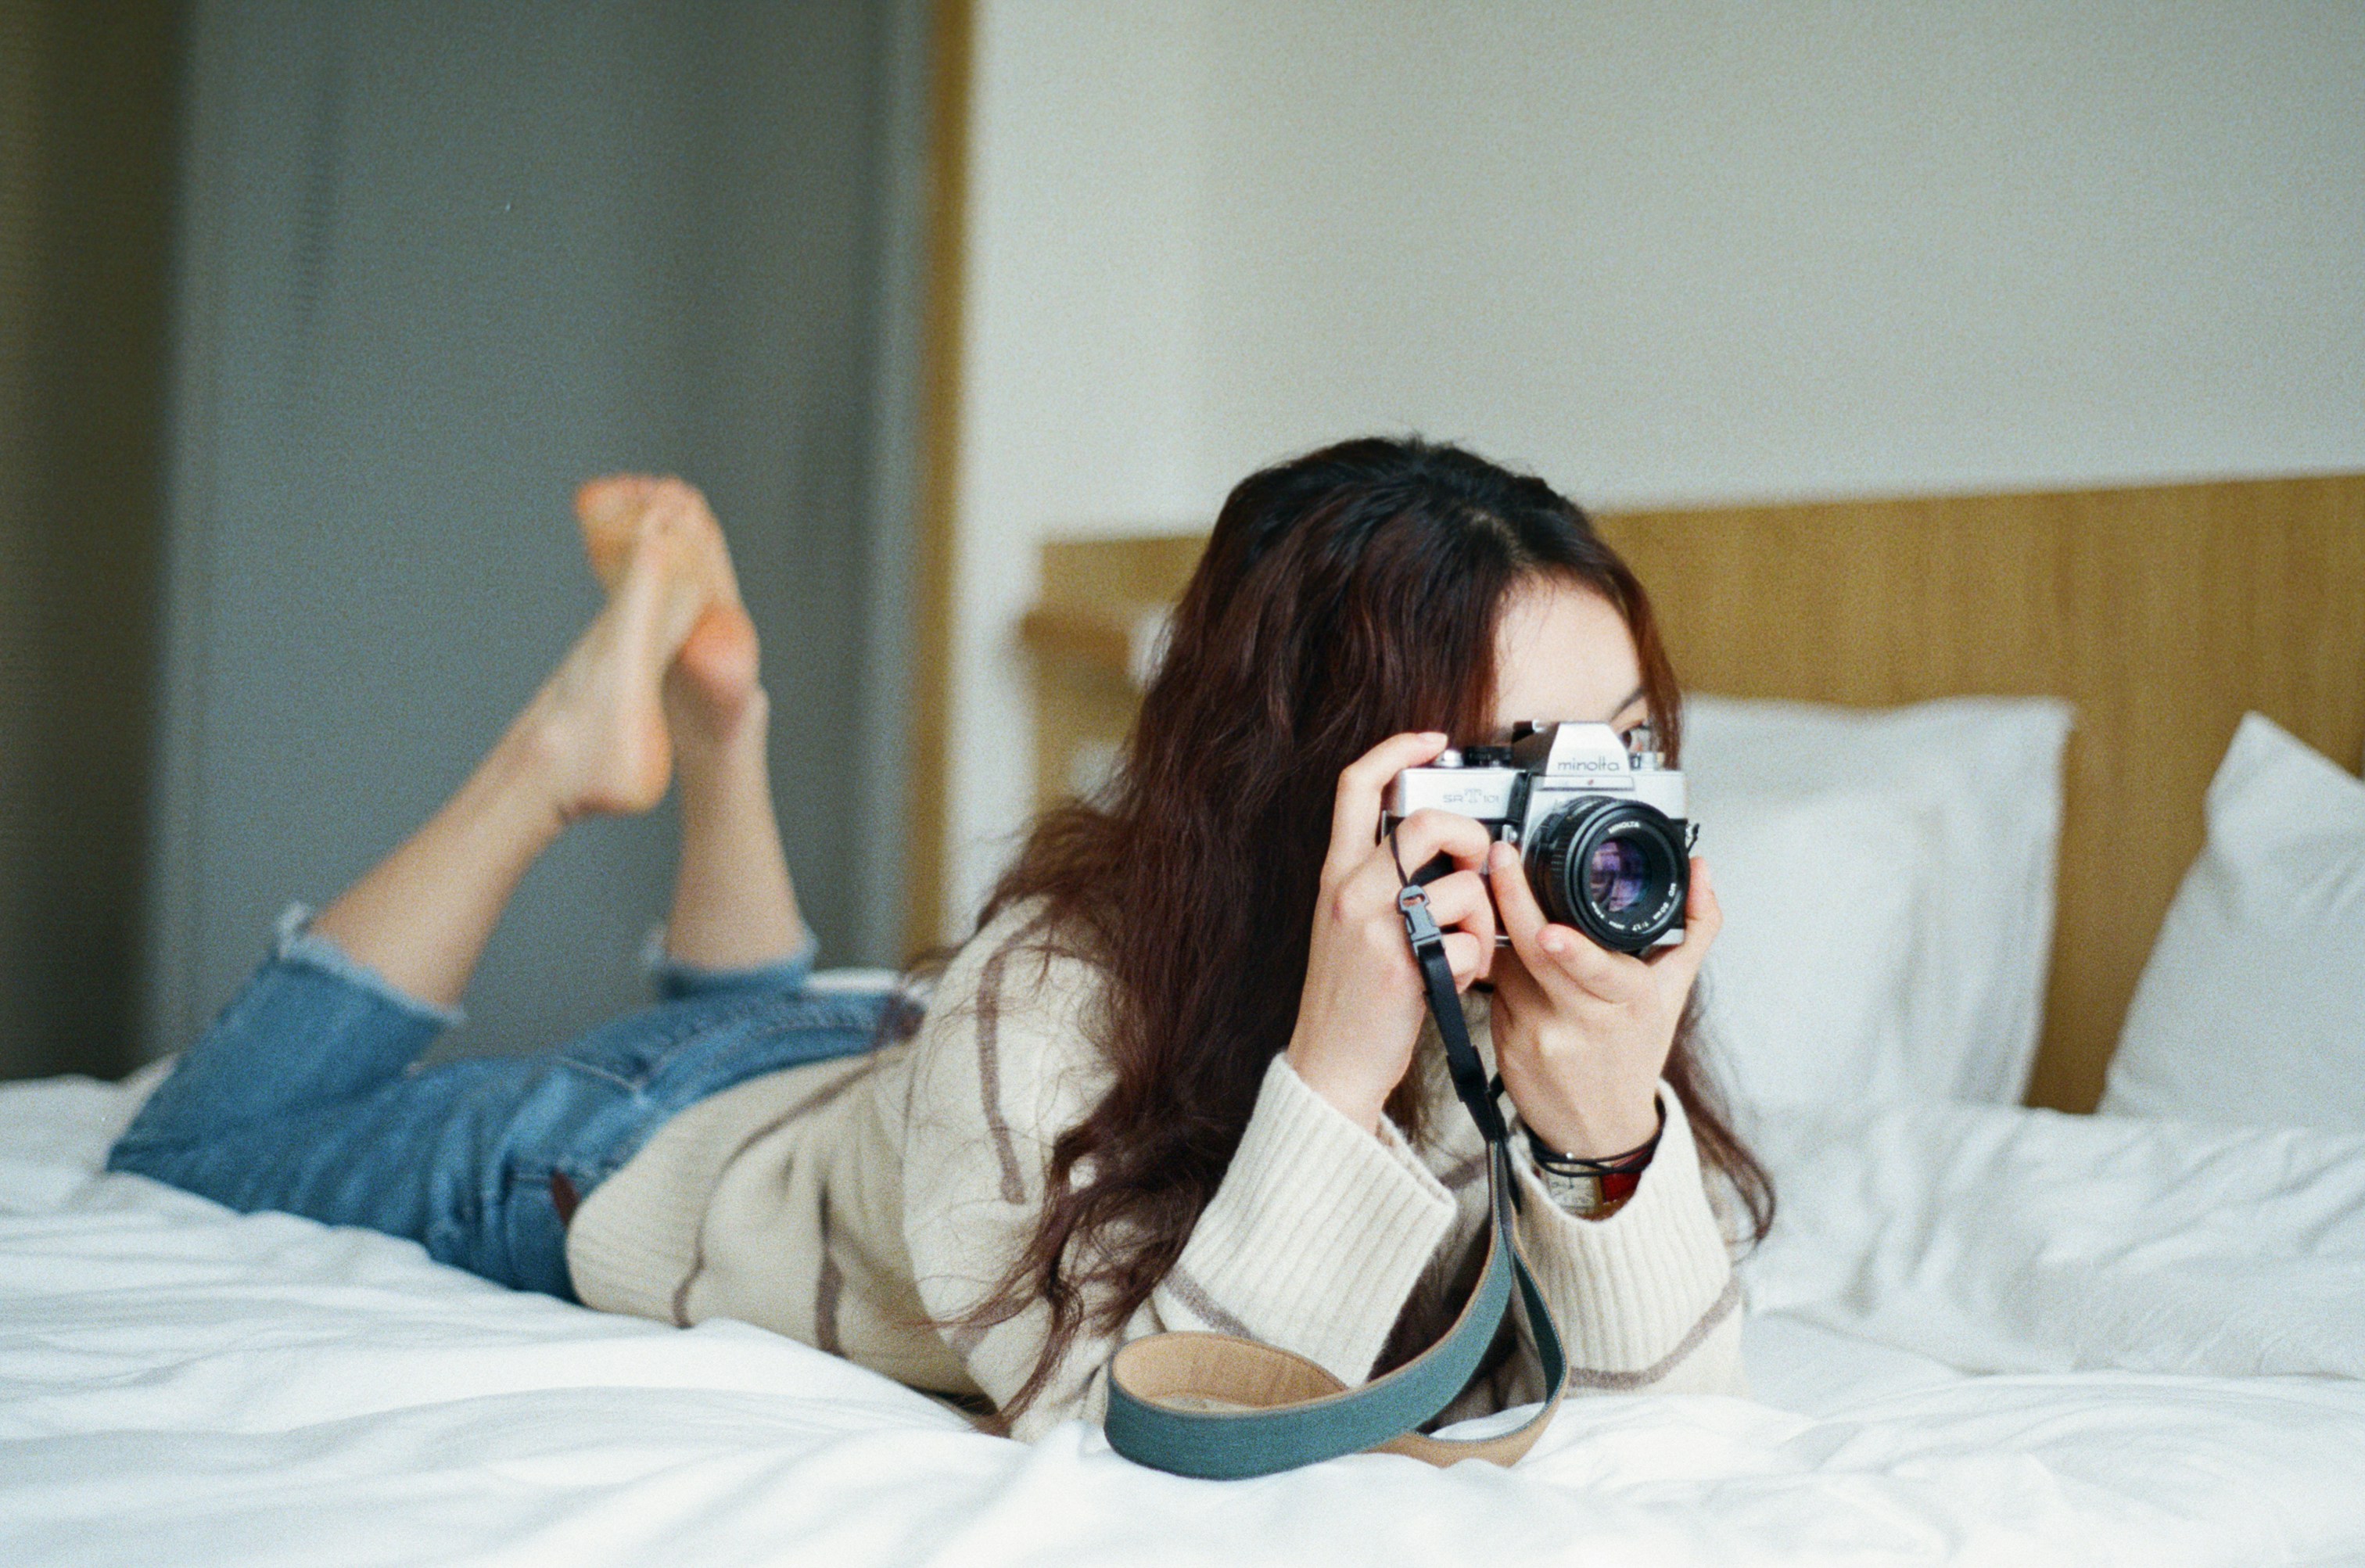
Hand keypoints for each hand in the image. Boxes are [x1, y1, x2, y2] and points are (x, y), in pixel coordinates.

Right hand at [1285, 732, 1498, 1134]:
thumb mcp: (1351, 925)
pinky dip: (1477, 963)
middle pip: (1424, 823)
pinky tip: (1458, 978)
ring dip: (1483, 918)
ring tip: (1469, 945)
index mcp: (1337, 875)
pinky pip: (1468, 943)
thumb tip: (1447, 853)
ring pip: (1460, 888)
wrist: (1331, 1065)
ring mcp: (1374, 928)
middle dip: (1469, 838)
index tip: (1432, 740)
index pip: (1355, 786)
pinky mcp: (1401, 966)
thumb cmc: (1350, 998)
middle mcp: (1350, 892)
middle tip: (1475, 866)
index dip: (1397, 749)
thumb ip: (1384, 882)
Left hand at [1486, 846, 1721, 1158]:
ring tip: (1509, 905)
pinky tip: (1512, 963)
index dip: (1574, 951)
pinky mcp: (1505, 1041)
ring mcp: (1539, 1032)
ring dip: (1503, 928)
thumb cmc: (1635, 1050)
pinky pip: (1494, 985)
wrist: (1600, 1125)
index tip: (1550, 931)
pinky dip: (1499, 965)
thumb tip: (1701, 869)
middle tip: (1501, 856)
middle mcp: (1582, 1020)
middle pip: (1539, 956)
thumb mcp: (1675, 990)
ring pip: (1509, 962)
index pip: (1599, 973)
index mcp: (1629, 1001)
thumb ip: (1696, 925)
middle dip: (1513, 899)